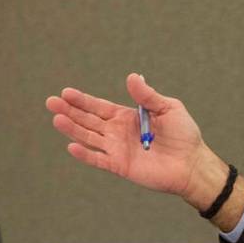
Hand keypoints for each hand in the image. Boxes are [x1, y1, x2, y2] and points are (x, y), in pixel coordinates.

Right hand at [46, 74, 226, 208]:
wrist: (192, 163)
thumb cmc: (184, 135)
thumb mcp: (168, 108)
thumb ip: (148, 96)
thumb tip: (132, 76)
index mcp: (127, 117)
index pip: (99, 107)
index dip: (83, 100)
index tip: (66, 92)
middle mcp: (118, 133)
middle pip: (89, 120)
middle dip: (70, 111)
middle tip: (51, 102)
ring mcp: (118, 150)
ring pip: (89, 137)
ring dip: (73, 129)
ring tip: (57, 119)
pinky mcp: (120, 166)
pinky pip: (99, 159)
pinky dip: (85, 154)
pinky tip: (72, 146)